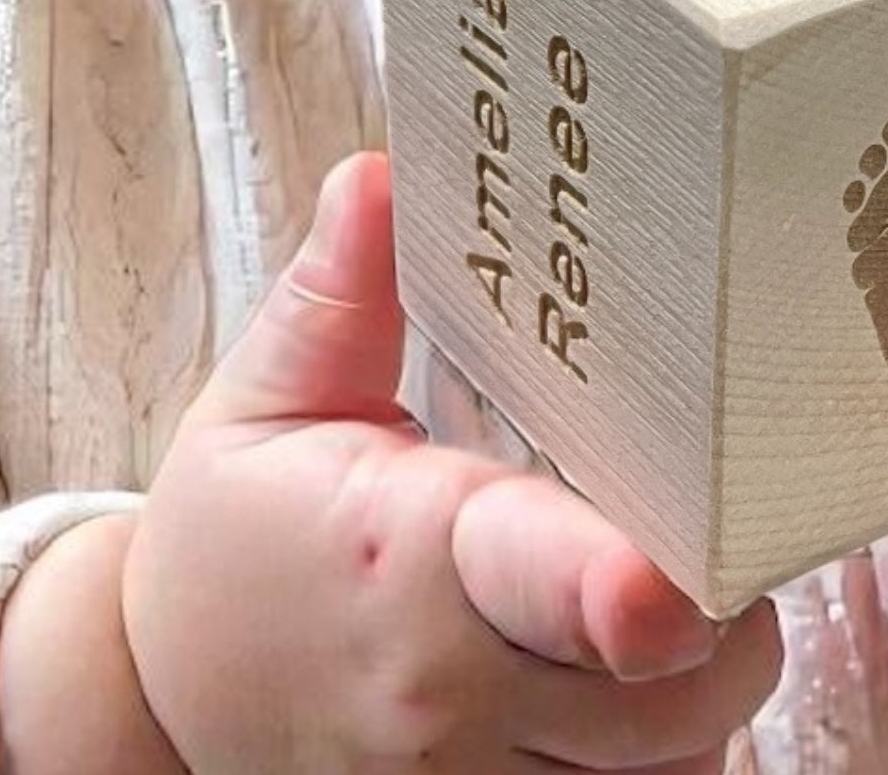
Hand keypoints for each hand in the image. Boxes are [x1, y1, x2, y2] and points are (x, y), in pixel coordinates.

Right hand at [120, 154, 782, 774]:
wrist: (161, 699)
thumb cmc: (237, 535)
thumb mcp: (269, 397)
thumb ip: (344, 289)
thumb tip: (383, 172)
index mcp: (415, 557)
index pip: (544, 584)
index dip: (628, 592)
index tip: (681, 581)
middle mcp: (456, 694)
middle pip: (672, 683)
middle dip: (727, 608)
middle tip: (708, 526)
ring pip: (676, 758)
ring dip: (708, 683)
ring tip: (667, 596)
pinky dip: (671, 751)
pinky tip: (635, 681)